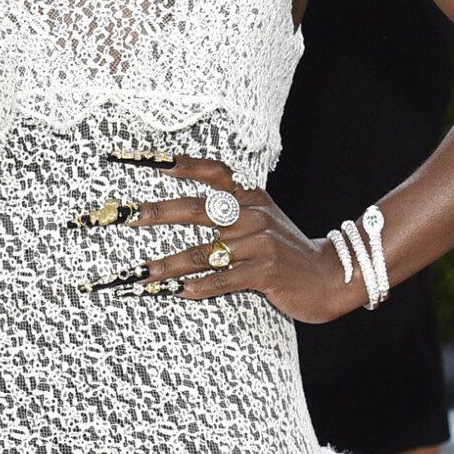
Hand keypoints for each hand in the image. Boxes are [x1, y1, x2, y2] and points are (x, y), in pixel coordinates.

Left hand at [112, 155, 358, 323]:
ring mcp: (259, 243)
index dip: (175, 164)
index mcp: (249, 196)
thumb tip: (183, 207)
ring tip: (138, 275)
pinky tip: (176, 293)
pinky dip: (198, 287)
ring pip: (202, 253)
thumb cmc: (286, 251)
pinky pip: (222, 280)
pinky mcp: (265, 272)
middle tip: (122, 217)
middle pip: (195, 209)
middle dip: (154, 213)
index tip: (140, 160)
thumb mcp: (262, 218)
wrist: (331, 276)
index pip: (209, 172)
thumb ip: (230, 208)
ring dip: (166, 266)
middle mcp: (252, 214)